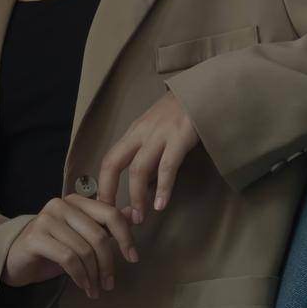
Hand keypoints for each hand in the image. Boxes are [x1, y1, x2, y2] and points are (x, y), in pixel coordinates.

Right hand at [2, 194, 138, 299]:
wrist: (16, 259)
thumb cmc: (52, 248)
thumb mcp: (82, 236)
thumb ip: (106, 225)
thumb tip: (134, 215)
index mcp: (76, 201)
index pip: (110, 213)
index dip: (126, 236)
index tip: (133, 258)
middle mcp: (61, 204)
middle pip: (98, 235)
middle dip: (108, 264)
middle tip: (109, 284)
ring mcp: (46, 219)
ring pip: (84, 250)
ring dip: (93, 275)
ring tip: (94, 289)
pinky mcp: (36, 237)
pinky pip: (68, 259)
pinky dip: (80, 276)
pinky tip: (83, 286)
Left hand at [96, 89, 199, 224]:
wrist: (204, 90)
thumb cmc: (180, 114)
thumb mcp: (157, 132)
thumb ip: (150, 158)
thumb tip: (142, 188)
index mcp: (133, 133)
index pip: (109, 160)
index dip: (103, 184)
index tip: (104, 206)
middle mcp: (141, 133)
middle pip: (114, 163)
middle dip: (109, 191)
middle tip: (112, 217)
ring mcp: (159, 134)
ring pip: (138, 168)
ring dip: (136, 196)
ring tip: (139, 217)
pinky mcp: (180, 137)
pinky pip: (167, 166)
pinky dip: (163, 187)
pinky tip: (161, 204)